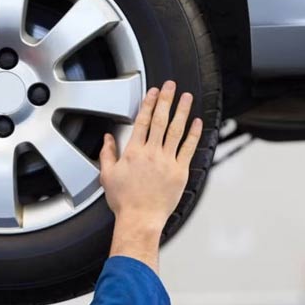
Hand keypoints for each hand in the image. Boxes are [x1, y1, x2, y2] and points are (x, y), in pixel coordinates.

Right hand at [99, 81, 201, 268]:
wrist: (140, 219)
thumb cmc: (124, 201)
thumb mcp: (107, 175)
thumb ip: (107, 154)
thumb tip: (108, 139)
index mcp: (133, 152)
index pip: (142, 121)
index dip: (148, 104)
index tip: (153, 92)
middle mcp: (151, 153)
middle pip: (160, 120)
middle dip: (166, 100)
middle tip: (171, 86)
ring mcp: (167, 161)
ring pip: (176, 130)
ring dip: (182, 111)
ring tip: (186, 97)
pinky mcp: (180, 171)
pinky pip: (188, 148)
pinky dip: (193, 134)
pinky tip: (197, 122)